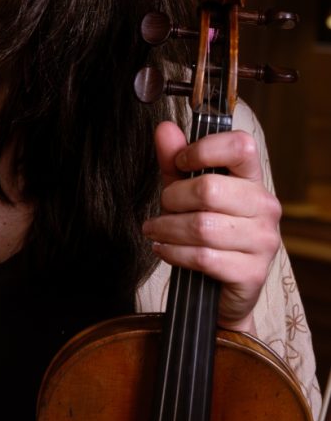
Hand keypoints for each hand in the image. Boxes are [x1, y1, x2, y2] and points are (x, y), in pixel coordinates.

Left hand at [142, 120, 281, 331]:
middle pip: (209, 189)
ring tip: (155, 230)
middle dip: (173, 198)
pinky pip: (203, 257)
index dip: (204, 149)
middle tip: (162, 206)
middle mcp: (265, 207)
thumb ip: (175, 162)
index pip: (240, 146)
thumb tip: (164, 129)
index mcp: (253, 180)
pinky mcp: (252, 272)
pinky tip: (164, 250)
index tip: (181, 162)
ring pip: (202, 226)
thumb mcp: (186, 193)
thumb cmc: (206, 233)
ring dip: (167, 228)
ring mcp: (263, 241)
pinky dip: (174, 253)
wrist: (221, 291)